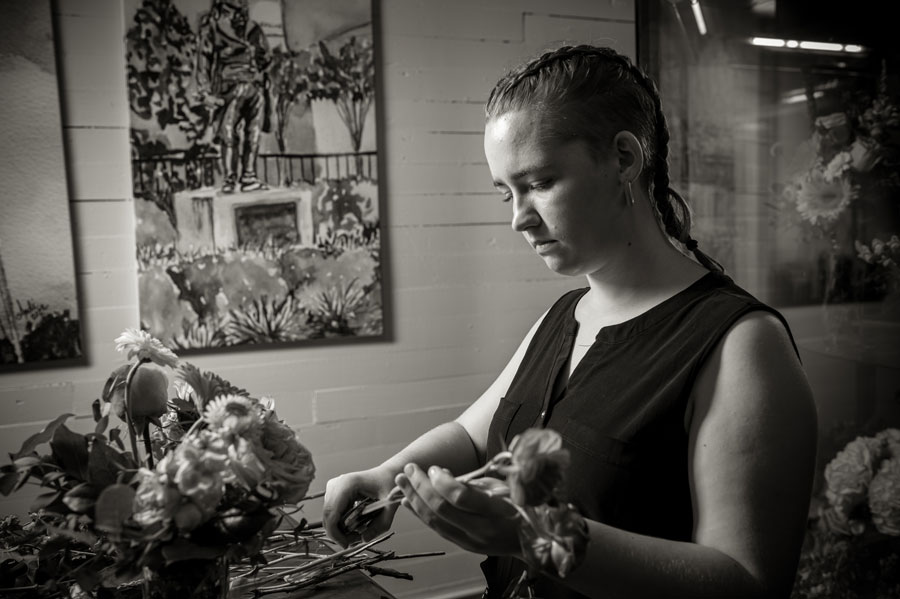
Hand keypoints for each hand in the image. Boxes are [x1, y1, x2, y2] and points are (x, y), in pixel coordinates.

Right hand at [323, 467, 398, 546]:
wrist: (388, 474)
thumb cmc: (389, 486)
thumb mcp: (390, 508)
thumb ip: (379, 526)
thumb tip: (363, 540)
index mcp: (348, 484)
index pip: (331, 513)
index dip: (335, 533)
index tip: (346, 545)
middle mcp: (337, 483)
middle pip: (327, 516)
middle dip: (338, 533)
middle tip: (354, 541)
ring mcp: (334, 486)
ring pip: (328, 516)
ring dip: (340, 529)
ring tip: (357, 533)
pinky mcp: (334, 491)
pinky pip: (332, 512)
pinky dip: (341, 522)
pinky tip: (355, 525)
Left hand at [395, 463, 520, 555]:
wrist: (530, 538)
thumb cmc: (519, 505)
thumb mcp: (503, 487)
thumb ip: (473, 484)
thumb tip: (441, 475)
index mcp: (497, 511)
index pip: (461, 497)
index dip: (443, 481)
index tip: (435, 468)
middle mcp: (482, 530)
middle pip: (443, 509)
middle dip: (421, 487)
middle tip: (409, 469)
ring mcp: (472, 541)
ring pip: (435, 521)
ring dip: (415, 500)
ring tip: (402, 482)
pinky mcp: (464, 546)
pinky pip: (437, 529)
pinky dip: (421, 514)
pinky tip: (409, 502)